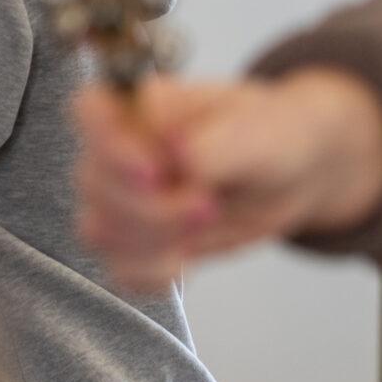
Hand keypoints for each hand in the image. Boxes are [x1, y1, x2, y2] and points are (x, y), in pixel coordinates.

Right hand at [71, 69, 381, 291]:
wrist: (293, 171)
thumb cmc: (272, 134)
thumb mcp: (261, 132)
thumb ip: (216, 144)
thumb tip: (177, 154)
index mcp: (139, 106)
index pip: (88, 111)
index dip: (107, 145)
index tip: (154, 172)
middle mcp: (119, 150)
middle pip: (93, 183)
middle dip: (151, 208)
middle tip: (208, 204)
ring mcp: (123, 199)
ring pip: (98, 231)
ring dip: (152, 243)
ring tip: (204, 226)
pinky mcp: (139, 243)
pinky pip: (121, 271)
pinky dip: (154, 274)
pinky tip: (187, 258)